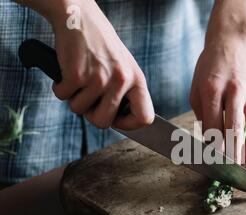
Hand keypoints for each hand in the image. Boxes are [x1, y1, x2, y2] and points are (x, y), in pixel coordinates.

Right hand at [45, 0, 153, 129]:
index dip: (130, 125)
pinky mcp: (77, 75)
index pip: (145, 117)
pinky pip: (63, 97)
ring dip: (74, 98)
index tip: (116, 120)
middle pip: (104, 122)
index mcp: (137, 80)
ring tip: (79, 78)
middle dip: (91, 115)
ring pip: (80, 110)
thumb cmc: (101, 47)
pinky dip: (60, 87)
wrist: (81, 19)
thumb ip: (125, 93)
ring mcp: (99, 79)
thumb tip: (119, 122)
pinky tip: (68, 71)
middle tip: (88, 99)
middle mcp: (121, 81)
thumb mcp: (124, 68)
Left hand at [190, 32, 245, 163]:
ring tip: (245, 164)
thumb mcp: (197, 87)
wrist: (234, 41)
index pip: (214, 125)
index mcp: (213, 88)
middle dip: (233, 154)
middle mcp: (235, 90)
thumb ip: (203, 114)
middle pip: (235, 129)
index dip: (213, 147)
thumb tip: (210, 140)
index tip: (212, 162)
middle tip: (230, 170)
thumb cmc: (210, 66)